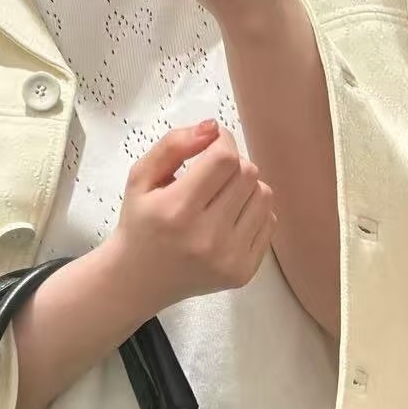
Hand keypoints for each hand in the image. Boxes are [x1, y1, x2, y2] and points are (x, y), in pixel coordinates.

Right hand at [111, 119, 276, 313]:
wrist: (138, 280)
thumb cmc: (140, 223)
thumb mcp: (140, 177)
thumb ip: (173, 145)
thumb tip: (213, 128)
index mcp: (176, 210)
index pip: (224, 158)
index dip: (223, 141)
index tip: (212, 144)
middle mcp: (205, 237)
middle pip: (247, 174)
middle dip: (232, 164)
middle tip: (212, 174)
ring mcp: (228, 258)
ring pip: (264, 195)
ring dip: (245, 187)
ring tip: (220, 197)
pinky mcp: (243, 272)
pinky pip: (269, 221)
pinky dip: (253, 212)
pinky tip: (228, 219)